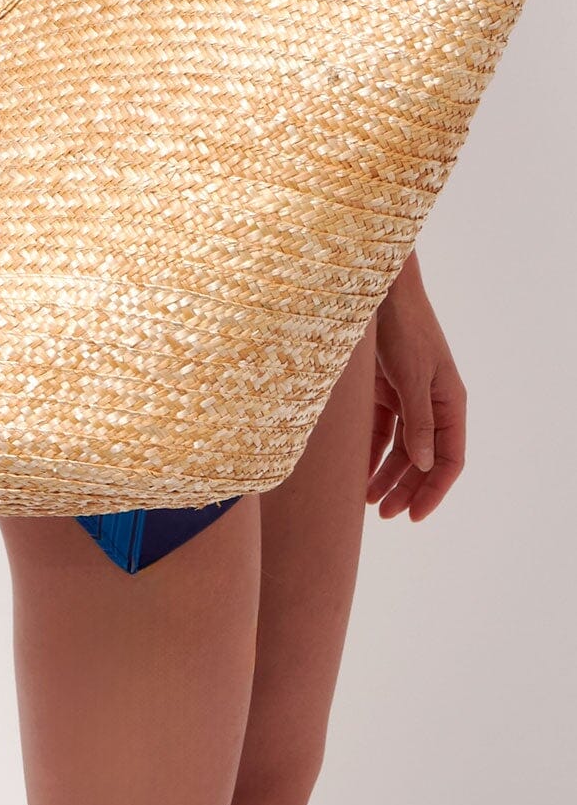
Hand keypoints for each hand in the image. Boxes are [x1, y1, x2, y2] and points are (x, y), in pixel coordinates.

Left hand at [367, 251, 466, 521]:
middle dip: (406, 489)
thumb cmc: (401, 327)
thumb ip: (418, 420)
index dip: (434, 489)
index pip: (449, 459)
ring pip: (399, 448)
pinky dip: (369, 452)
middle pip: (423, 459)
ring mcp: (406, 396)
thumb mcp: (411, 375)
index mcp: (449, 401)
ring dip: (385, 475)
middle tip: (384, 515)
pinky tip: (355, 472)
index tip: (414, 515)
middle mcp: (431, 403)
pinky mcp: (381, 389)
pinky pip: (378, 431)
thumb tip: (423, 464)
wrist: (376, 289)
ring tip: (367, 502)